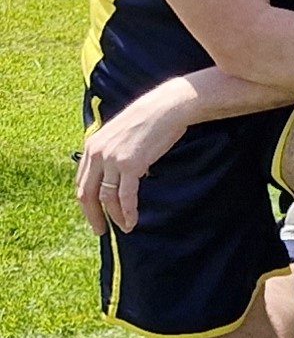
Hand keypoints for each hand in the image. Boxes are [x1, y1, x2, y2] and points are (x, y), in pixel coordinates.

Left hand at [75, 85, 192, 234]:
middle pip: (88, 193)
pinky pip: (125, 195)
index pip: (82, 182)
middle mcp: (97, 154)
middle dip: (93, 215)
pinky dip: (128, 211)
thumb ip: (112, 153)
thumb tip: (116, 175)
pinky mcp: (131, 165)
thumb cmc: (149, 120)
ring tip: (125, 227)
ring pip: (107, 197)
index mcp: (92, 147)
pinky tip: (133, 220)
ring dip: (115, 216)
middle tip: (100, 230)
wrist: (167, 107)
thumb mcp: (121, 134)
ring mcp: (113, 159)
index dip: (87, 203)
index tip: (95, 214)